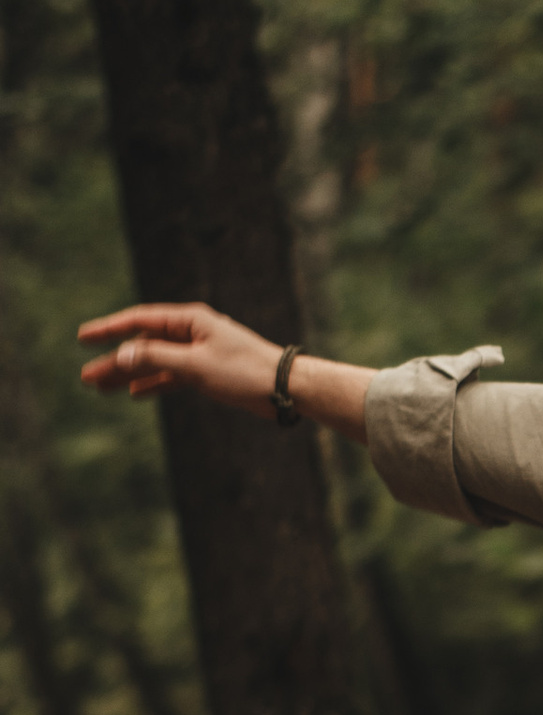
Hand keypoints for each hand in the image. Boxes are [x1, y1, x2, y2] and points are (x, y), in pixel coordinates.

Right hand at [78, 302, 377, 435]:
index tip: (83, 338)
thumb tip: (120, 355)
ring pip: (156, 362)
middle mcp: (192, 332)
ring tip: (102, 388)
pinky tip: (135, 393)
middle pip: (143, 344)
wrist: (286, 389)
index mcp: (190, 320)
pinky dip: (154, 384)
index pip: (139, 320)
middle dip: (114, 360)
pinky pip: (173, 376)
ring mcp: (200, 352)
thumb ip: (156, 358)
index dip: (109, 329)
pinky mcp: (208, 372)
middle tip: (86, 377)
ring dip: (130, 375)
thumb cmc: (246, 372)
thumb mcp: (195, 365)